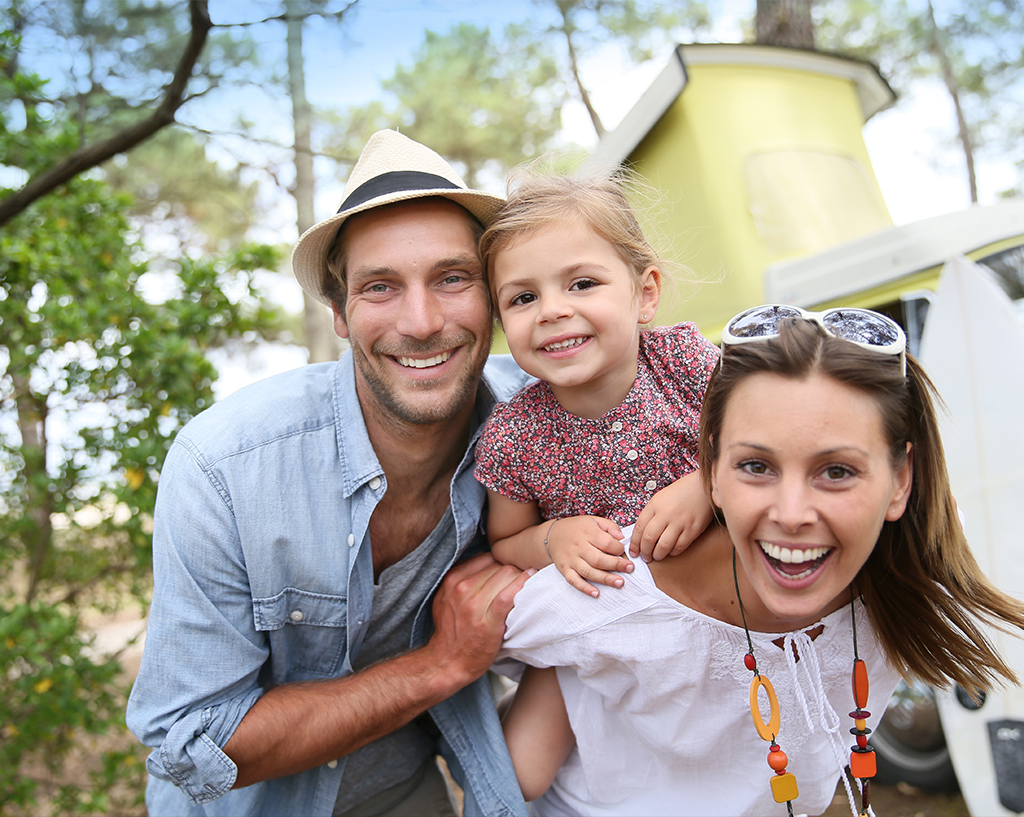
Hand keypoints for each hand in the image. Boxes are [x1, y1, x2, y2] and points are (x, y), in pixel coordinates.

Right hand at [427, 553, 533, 686]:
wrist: (448, 662)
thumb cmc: (451, 631)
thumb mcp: (446, 598)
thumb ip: (461, 579)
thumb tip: (487, 562)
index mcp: (452, 580)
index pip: (486, 558)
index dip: (500, 564)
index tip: (509, 573)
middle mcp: (461, 588)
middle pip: (498, 565)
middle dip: (512, 570)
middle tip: (521, 579)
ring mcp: (474, 604)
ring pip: (506, 574)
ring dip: (520, 577)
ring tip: (527, 582)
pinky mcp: (488, 620)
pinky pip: (509, 594)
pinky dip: (522, 584)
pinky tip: (530, 580)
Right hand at [546, 515, 631, 597]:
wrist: (553, 535)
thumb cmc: (578, 528)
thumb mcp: (594, 520)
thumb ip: (610, 527)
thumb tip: (623, 539)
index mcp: (588, 532)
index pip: (606, 542)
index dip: (619, 549)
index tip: (625, 553)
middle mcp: (579, 546)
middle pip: (598, 559)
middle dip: (616, 566)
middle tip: (629, 569)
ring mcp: (571, 559)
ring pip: (588, 572)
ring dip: (605, 579)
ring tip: (619, 583)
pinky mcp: (564, 569)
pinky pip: (574, 580)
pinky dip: (585, 588)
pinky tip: (596, 593)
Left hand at [630, 470, 713, 561]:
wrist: (703, 487)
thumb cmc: (681, 493)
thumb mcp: (660, 498)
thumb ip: (651, 515)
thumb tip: (641, 535)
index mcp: (655, 504)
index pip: (639, 528)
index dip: (634, 543)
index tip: (633, 552)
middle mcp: (666, 513)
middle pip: (649, 538)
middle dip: (645, 552)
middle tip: (645, 557)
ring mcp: (680, 522)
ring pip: (663, 546)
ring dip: (658, 555)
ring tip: (657, 556)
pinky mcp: (693, 529)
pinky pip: (679, 547)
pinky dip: (673, 552)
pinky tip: (670, 551)